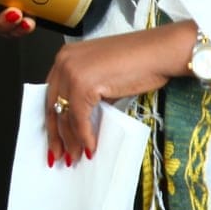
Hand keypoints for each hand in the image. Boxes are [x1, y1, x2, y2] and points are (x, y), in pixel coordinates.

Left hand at [43, 21, 197, 164]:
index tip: (54, 140)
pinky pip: (79, 118)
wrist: (159, 52)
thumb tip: (81, 122)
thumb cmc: (139, 62)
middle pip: (52, 105)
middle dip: (56, 134)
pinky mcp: (83, 84)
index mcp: (66, 56)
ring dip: (71, 140)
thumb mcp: (103, 76)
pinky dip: (85, 136)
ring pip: (65, 115)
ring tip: (75, 157)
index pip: (51, 94)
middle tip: (58, 155)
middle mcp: (64, 61)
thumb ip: (88, 94)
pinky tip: (91, 147)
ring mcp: (71, 72)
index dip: (52, 120)